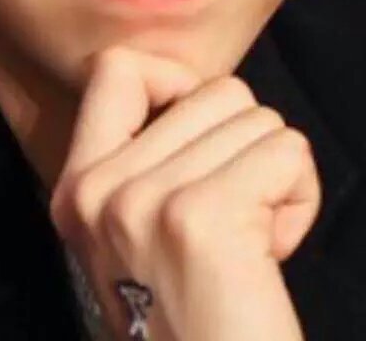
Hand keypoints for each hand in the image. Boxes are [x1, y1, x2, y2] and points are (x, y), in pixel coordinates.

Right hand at [50, 47, 320, 340]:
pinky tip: (271, 250)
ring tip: (251, 236)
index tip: (199, 129)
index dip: (175, 80)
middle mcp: (97, 190)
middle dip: (245, 146)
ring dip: (274, 173)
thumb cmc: (198, 310)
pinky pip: (287, 151)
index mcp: (77, 186)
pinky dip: (300, 197)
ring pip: (257, 116)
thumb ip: (153, 155)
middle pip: (214, 89)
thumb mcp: (140, 229)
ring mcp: (142, 203)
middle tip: (232, 215)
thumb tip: (200, 91)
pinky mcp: (199, 218)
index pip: (116, 68)